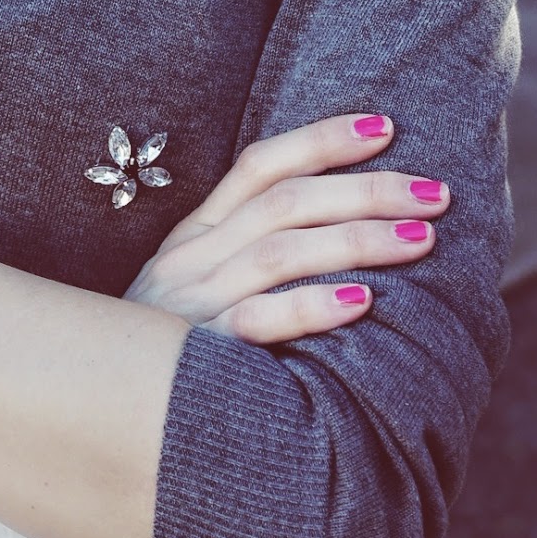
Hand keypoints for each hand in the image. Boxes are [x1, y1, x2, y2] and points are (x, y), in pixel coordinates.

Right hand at [124, 114, 446, 343]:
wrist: (100, 409)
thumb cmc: (173, 351)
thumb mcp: (196, 287)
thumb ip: (250, 252)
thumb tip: (342, 222)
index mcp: (193, 234)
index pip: (258, 167)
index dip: (321, 141)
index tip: (387, 128)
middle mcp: (190, 259)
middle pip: (283, 204)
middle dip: (366, 191)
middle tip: (436, 193)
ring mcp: (191, 306)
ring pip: (279, 252)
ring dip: (357, 239)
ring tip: (422, 239)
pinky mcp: (198, 357)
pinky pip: (257, 322)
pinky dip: (311, 306)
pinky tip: (363, 301)